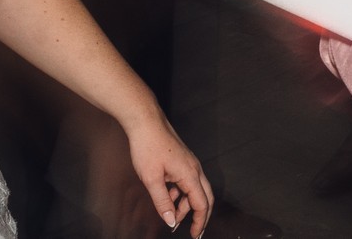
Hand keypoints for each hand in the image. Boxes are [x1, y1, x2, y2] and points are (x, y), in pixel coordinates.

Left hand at [123, 111, 213, 236]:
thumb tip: (171, 221)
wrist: (146, 122)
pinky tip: (166, 196)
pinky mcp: (183, 161)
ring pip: (195, 190)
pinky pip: (187, 182)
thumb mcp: (151, 179)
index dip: (199, 221)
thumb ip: (162, 202)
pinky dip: (179, 193)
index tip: (195, 235)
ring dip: (185, 205)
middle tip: (194, 231)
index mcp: (190, 174)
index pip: (202, 203)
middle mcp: (194, 169)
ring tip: (170, 214)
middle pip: (205, 197)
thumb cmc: (148, 146)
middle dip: (200, 215)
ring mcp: (189, 164)